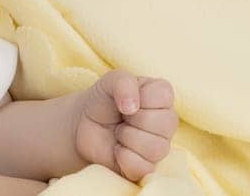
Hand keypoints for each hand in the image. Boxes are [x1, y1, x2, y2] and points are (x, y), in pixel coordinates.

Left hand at [72, 69, 176, 183]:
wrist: (83, 125)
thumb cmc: (103, 100)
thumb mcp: (110, 81)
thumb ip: (124, 83)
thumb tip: (132, 107)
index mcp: (162, 97)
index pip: (165, 96)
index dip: (142, 98)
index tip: (128, 100)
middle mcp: (166, 122)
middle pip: (165, 124)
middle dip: (133, 120)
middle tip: (122, 118)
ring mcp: (159, 147)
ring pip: (156, 148)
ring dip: (128, 138)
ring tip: (119, 133)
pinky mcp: (146, 168)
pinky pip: (144, 168)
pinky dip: (124, 158)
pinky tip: (117, 149)